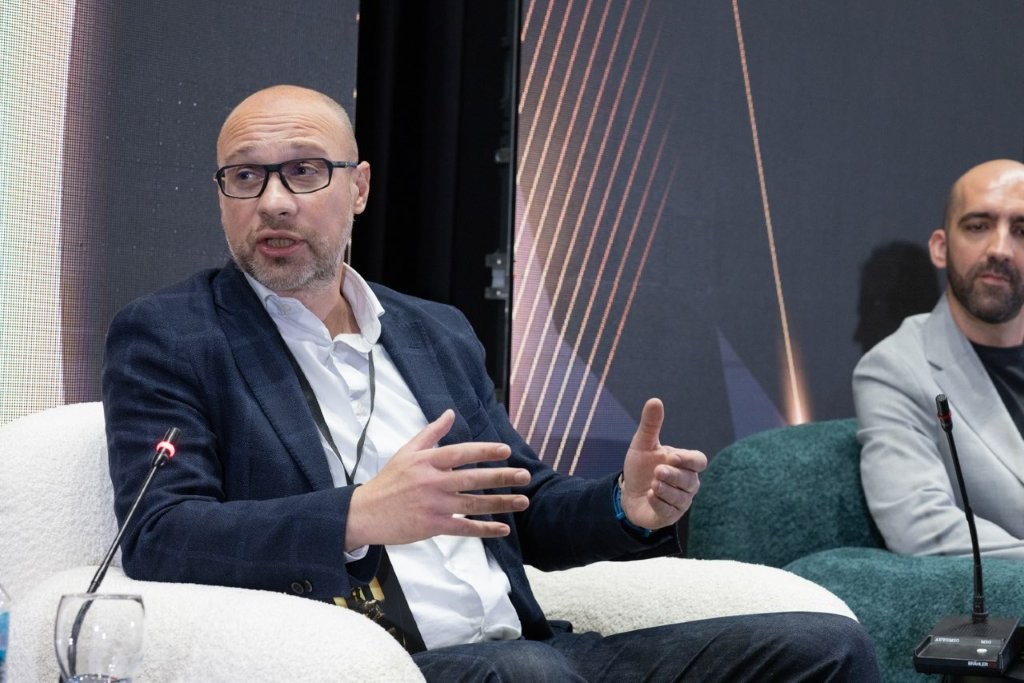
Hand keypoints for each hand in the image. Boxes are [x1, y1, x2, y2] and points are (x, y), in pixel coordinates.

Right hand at [345, 409, 530, 548]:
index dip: (484, 451)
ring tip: (522, 501)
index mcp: (426, 461)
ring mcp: (433, 505)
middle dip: (501, 477)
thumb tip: (450, 413)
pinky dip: (484, 530)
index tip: (505, 451)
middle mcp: (431, 482)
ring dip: (500, 504)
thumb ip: (431, 433)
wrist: (365, 513)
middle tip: (525, 475)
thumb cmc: (389, 481)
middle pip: (472, 479)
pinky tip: (502, 529)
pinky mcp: (432, 526)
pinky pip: (463, 527)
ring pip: (472, 504)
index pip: (460, 453)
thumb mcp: (406, 452)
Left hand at [620, 398, 706, 529]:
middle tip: (658, 471)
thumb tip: (655, 400)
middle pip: (690, 480)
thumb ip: (651, 425)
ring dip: (666, 489)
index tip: (672, 457)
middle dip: (674, 475)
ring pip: (681, 497)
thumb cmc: (640, 467)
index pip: (698, 461)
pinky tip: (650, 495)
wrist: (627, 493)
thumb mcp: (642, 444)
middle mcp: (687, 483)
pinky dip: (660, 503)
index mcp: (684, 464)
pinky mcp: (670, 516)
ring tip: (653, 483)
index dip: (688, 460)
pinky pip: (669, 511)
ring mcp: (681, 501)